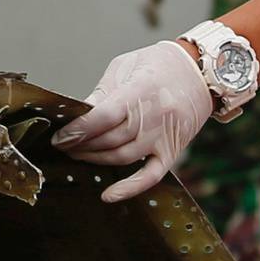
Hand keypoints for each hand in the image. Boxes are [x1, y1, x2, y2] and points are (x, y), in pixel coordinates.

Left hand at [52, 39, 211, 202]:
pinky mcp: (172, 151)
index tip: (60, 136)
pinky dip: (129, 188)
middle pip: (111, 139)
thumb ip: (103, 92)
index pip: (105, 116)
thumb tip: (78, 116)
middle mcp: (155, 115)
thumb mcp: (126, 66)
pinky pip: (150, 176)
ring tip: (77, 154)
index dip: (79, 129)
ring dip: (96, 159)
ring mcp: (165, 136)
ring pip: (124, 157)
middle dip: (81, 145)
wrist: (199, 72)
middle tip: (63, 145)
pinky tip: (108, 194)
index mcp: (141, 89)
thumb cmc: (160, 66)